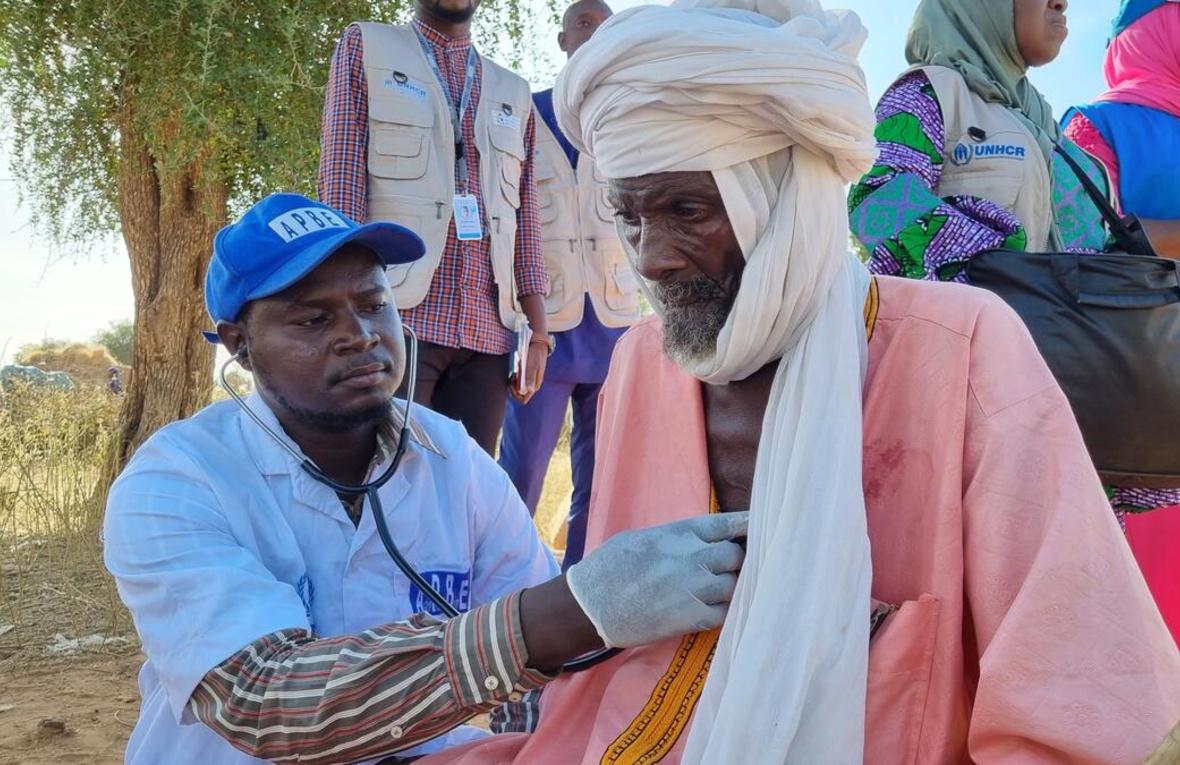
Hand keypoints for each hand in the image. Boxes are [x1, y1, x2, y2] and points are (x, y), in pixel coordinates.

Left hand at [510, 337, 548, 403]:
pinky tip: (513, 370)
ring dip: (513, 383)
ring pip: (517, 388)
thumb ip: (530, 377)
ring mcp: (528, 379)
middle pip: (519, 395)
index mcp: (534, 385)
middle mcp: (531, 385)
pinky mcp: (525, 374)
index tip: (512, 385)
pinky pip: (517, 381)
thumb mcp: (532, 365)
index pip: (523, 399)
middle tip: (510, 379)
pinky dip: (514, 377)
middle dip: (512, 389)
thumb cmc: (535, 354)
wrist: (537, 343)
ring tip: (512, 373)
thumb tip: (529, 390)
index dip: (515, 395)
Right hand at [564, 513, 748, 647]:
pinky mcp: (691, 617)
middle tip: (732, 569)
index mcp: (680, 533)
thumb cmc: (609, 567)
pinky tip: (714, 610)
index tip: (763, 527)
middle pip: (737, 556)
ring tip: (721, 591)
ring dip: (731, 588)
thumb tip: (696, 540)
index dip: (749, 526)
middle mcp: (693, 557)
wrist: (591, 603)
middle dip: (737, 562)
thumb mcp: (641, 538)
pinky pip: (724, 613)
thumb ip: (674, 538)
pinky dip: (722, 611)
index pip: (728, 525)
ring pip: (734, 585)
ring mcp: (694, 588)